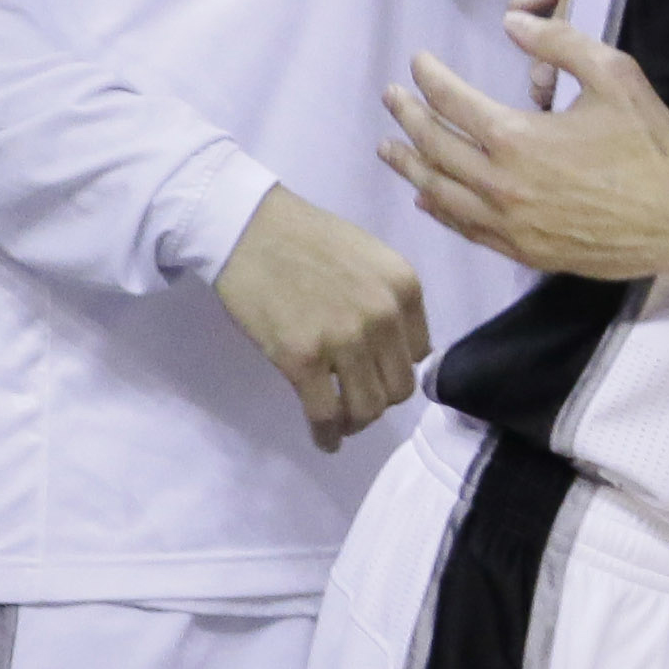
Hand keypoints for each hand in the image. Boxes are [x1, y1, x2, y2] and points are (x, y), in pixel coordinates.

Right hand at [215, 185, 430, 450]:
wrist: (247, 228)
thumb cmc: (306, 238)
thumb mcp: (371, 258)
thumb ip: (389, 298)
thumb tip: (395, 347)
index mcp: (405, 288)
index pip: (421, 352)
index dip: (398, 367)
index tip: (378, 372)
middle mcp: (383, 316)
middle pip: (399, 387)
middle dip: (380, 399)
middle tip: (357, 400)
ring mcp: (344, 340)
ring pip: (368, 408)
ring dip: (356, 422)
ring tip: (342, 421)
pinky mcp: (302, 359)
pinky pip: (326, 414)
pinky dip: (328, 435)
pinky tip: (326, 440)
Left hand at [377, 10, 668, 277]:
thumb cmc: (650, 144)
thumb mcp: (615, 74)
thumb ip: (560, 43)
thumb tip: (511, 22)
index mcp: (515, 136)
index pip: (452, 101)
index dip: (429, 76)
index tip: (418, 61)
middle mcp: (499, 183)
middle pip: (433, 147)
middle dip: (407, 117)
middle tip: (391, 98)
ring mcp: (507, 222)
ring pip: (439, 193)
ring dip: (409, 167)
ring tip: (388, 148)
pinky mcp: (523, 249)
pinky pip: (466, 229)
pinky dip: (439, 209)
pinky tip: (426, 199)